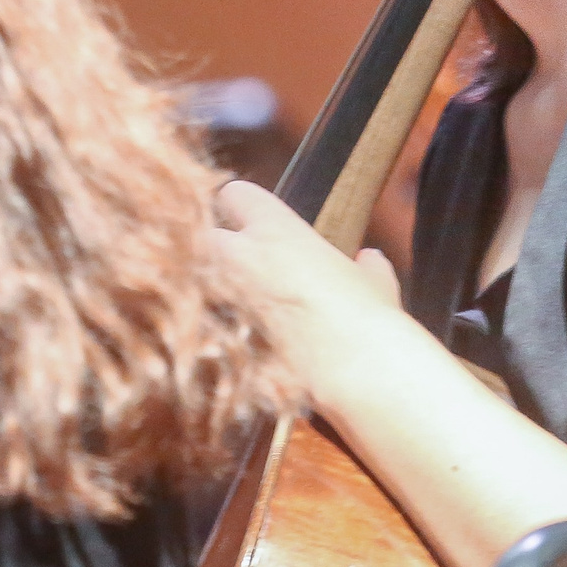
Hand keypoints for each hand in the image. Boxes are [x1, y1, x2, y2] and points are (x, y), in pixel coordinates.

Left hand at [210, 180, 404, 401]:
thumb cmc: (367, 317)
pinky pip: (202, 326)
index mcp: (276, 230)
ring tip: (232, 310)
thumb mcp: (374, 282)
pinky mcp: (216, 338)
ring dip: (207, 291)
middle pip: (200, 235)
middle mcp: (240, 256)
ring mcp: (223, 298)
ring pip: (192, 281)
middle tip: (235, 268)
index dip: (240, 210)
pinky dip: (211, 334)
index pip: (234, 195)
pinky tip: (233, 347)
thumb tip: (368, 259)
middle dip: (211, 249)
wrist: (353, 371)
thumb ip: (365, 266)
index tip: (249, 224)